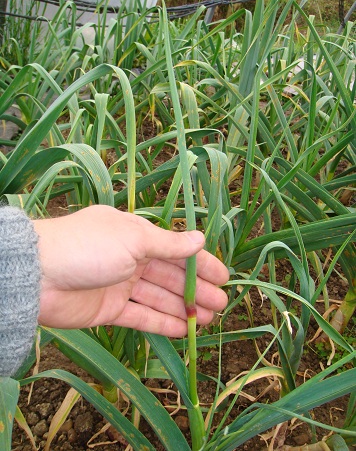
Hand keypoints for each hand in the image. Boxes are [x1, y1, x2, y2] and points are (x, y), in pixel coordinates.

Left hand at [33, 205, 228, 336]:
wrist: (38, 275)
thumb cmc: (89, 246)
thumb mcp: (134, 239)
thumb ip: (169, 244)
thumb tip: (200, 238)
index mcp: (136, 236)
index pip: (176, 249)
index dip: (201, 263)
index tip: (224, 277)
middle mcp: (130, 259)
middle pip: (171, 276)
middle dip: (196, 289)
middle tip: (221, 305)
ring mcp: (120, 286)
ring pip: (159, 298)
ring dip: (183, 308)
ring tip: (207, 320)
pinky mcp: (109, 310)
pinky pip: (141, 317)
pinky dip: (162, 323)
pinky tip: (183, 331)